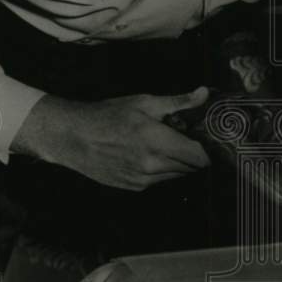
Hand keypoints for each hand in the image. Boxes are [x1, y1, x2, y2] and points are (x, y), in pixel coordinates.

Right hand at [12, 87, 209, 189]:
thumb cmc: (107, 116)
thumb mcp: (144, 102)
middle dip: (193, 154)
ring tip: (163, 144)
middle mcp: (153, 165)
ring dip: (178, 162)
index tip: (206, 140)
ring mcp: (143, 179)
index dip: (208, 149)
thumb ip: (178, 102)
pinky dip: (161, 169)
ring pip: (177, 175)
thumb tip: (203, 94)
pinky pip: (159, 180)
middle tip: (184, 137)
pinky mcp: (134, 187)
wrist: (73, 138)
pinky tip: (147, 154)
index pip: (201, 157)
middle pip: (192, 168)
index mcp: (158, 142)